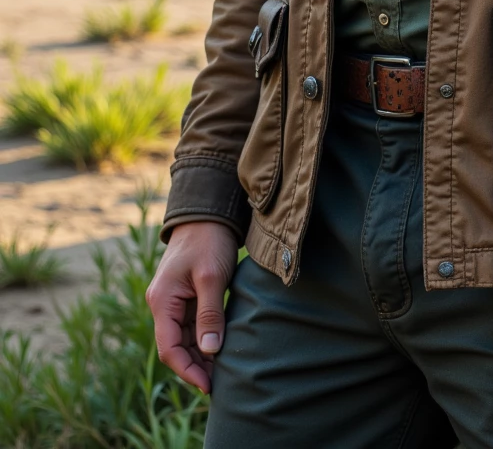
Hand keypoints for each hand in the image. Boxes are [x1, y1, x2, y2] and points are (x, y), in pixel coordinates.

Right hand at [146, 221, 238, 393]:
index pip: (169, 348)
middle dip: (195, 366)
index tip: (208, 385)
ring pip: (184, 339)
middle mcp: (163, 304)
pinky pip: (192, 326)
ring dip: (200, 356)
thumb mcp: (212, 277)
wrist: (209, 213)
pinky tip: (219, 351)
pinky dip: (203, 340)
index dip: (187, 370)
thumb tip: (209, 352)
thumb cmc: (209, 241)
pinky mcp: (186, 297)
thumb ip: (209, 315)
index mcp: (162, 301)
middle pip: (175, 347)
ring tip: (222, 372)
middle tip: (220, 383)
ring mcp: (173, 301)